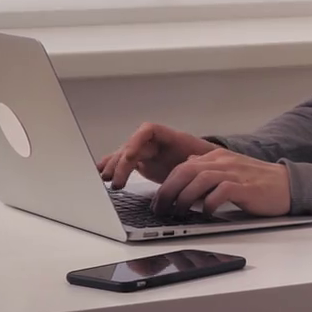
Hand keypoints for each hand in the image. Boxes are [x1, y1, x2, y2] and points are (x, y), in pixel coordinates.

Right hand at [97, 123, 220, 189]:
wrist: (211, 168)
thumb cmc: (210, 161)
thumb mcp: (206, 160)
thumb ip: (197, 160)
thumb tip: (190, 161)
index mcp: (172, 137)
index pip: (148, 130)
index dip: (136, 142)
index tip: (130, 157)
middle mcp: (156, 143)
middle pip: (132, 146)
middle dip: (120, 162)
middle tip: (114, 181)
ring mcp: (148, 152)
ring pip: (125, 155)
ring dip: (113, 166)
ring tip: (104, 179)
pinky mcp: (143, 164)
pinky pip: (124, 163)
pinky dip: (112, 167)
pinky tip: (100, 172)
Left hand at [152, 149, 291, 217]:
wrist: (288, 184)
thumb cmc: (258, 182)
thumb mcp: (230, 169)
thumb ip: (209, 167)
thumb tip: (187, 164)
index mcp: (218, 157)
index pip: (182, 166)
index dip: (166, 184)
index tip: (158, 201)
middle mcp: (224, 162)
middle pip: (186, 171)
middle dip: (168, 191)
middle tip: (161, 209)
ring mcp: (235, 173)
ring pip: (199, 179)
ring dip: (184, 197)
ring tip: (179, 212)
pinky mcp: (245, 187)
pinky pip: (220, 192)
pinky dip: (208, 203)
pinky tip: (206, 212)